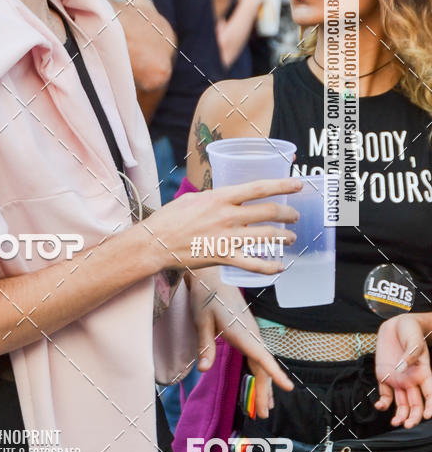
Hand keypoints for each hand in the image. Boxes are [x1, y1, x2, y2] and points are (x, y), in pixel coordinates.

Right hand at [144, 177, 300, 274]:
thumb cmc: (169, 219)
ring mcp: (227, 237)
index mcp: (220, 197)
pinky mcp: (223, 257)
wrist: (154, 243)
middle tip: (295, 216)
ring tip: (290, 238)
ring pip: (266, 237)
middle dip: (287, 214)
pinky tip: (279, 267)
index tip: (298, 184)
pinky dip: (269, 267)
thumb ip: (213, 198)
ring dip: (283, 237)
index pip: (258, 188)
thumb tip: (226, 197)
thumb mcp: (191, 199)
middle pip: (268, 212)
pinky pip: (253, 263)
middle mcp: (227, 215)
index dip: (281, 185)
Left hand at [188, 267, 292, 418]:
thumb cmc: (206, 296)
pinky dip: (261, 373)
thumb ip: (205, 346)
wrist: (212, 276)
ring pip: (262, 363)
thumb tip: (203, 370)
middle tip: (262, 415)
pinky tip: (261, 385)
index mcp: (241, 331)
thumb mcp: (201, 320)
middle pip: (263, 366)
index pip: (262, 356)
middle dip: (265, 391)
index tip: (288, 388)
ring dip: (264, 385)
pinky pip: (257, 356)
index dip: (275, 373)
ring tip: (264, 409)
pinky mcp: (247, 332)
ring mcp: (251, 332)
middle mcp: (251, 333)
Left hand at [374, 314, 431, 427]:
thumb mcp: (413, 340)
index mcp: (423, 372)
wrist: (396, 324)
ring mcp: (398, 379)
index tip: (428, 416)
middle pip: (415, 403)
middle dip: (413, 416)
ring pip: (401, 402)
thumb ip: (410, 355)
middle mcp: (411, 379)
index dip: (430, 406)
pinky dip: (383, 402)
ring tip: (396, 423)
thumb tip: (402, 369)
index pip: (429, 394)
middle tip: (408, 424)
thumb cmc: (410, 331)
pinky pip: (385, 393)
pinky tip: (380, 406)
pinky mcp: (385, 376)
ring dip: (399, 414)